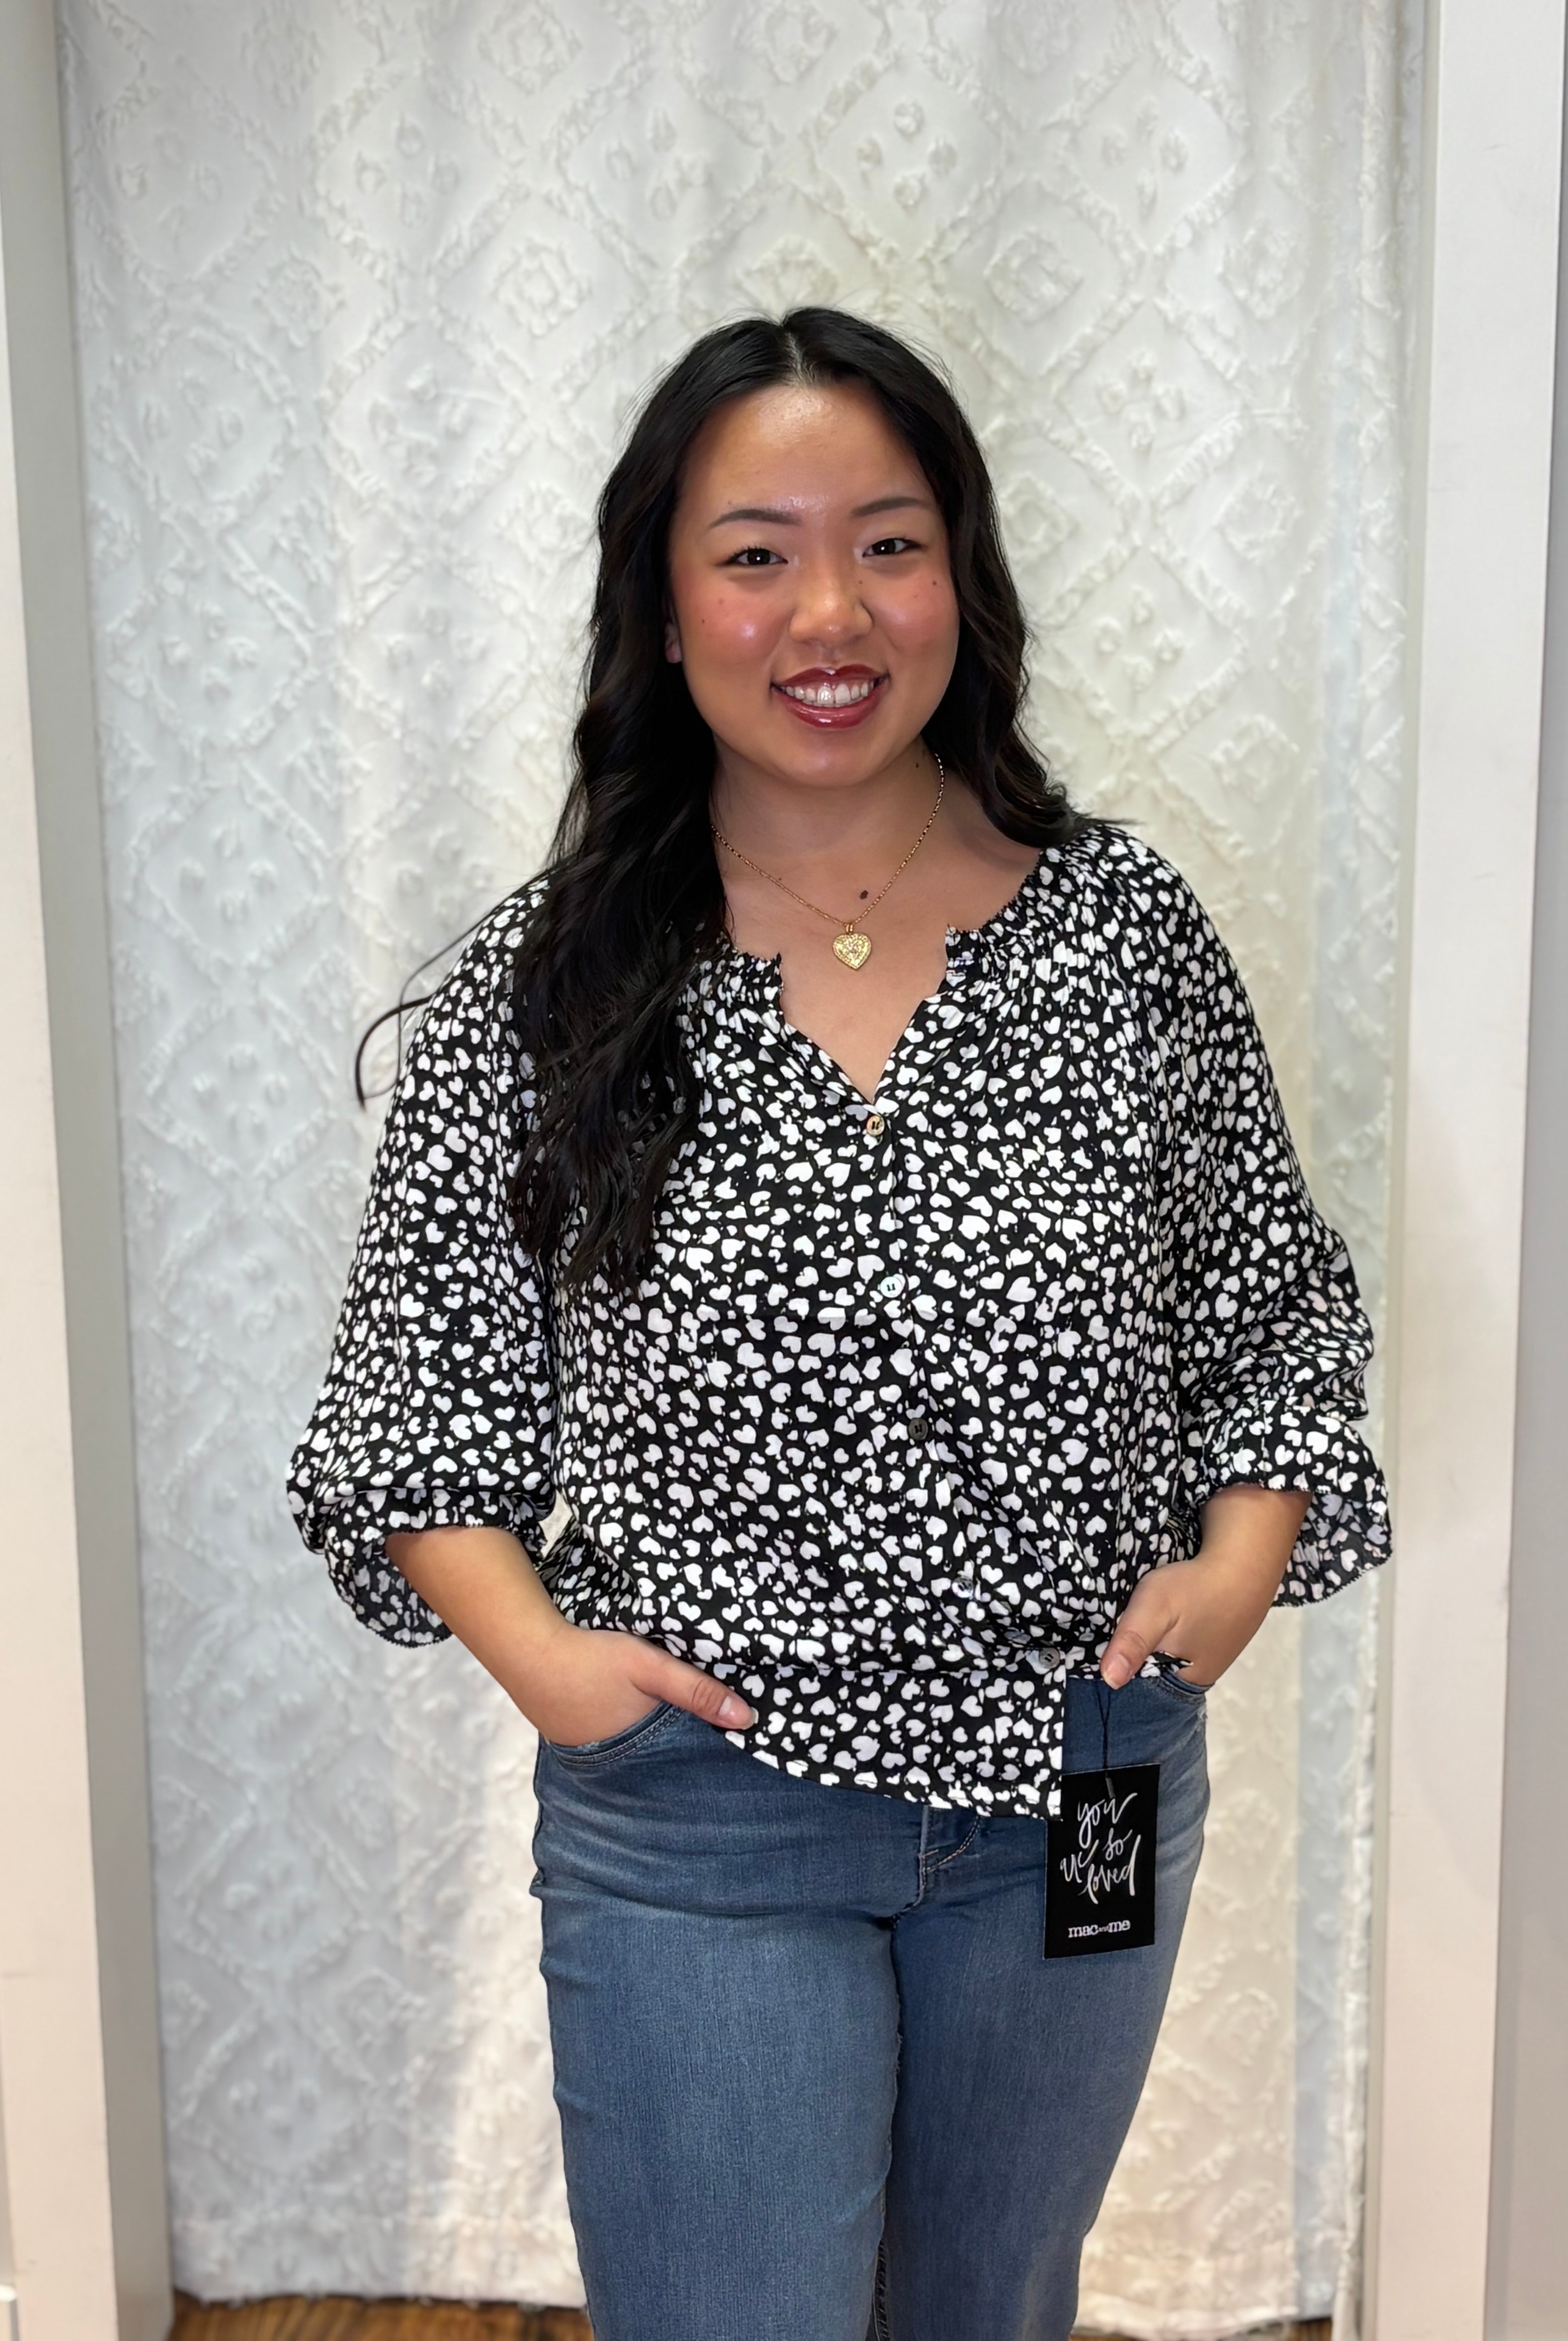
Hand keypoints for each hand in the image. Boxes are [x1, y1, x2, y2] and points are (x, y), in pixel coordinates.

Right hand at [520, 1615, 755, 1747]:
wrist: (526, 1648)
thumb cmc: (590, 1656)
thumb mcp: (650, 1667)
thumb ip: (697, 1691)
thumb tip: (747, 1719)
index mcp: (636, 1750)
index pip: (680, 1761)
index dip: (701, 1751)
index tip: (727, 1746)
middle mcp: (611, 1761)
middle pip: (656, 1757)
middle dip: (677, 1748)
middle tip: (698, 1732)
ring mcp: (586, 1751)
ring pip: (631, 1747)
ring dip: (647, 1736)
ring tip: (666, 1720)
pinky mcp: (569, 1734)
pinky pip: (608, 1738)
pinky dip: (621, 1727)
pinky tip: (626, 1710)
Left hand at [1099, 1485, 1309, 1690]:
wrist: (1245, 1559)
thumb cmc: (1197, 1587)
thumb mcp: (1154, 1610)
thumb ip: (1131, 1644)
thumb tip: (1109, 1680)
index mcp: (1185, 1679)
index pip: (1140, 1684)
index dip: (1121, 1664)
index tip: (1104, 1644)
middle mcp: (1201, 1675)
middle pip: (1155, 1670)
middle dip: (1138, 1653)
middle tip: (1120, 1623)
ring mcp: (1214, 1654)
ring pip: (1170, 1654)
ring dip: (1156, 1640)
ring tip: (1144, 1618)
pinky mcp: (1219, 1634)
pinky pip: (1185, 1639)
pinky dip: (1173, 1628)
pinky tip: (1170, 1614)